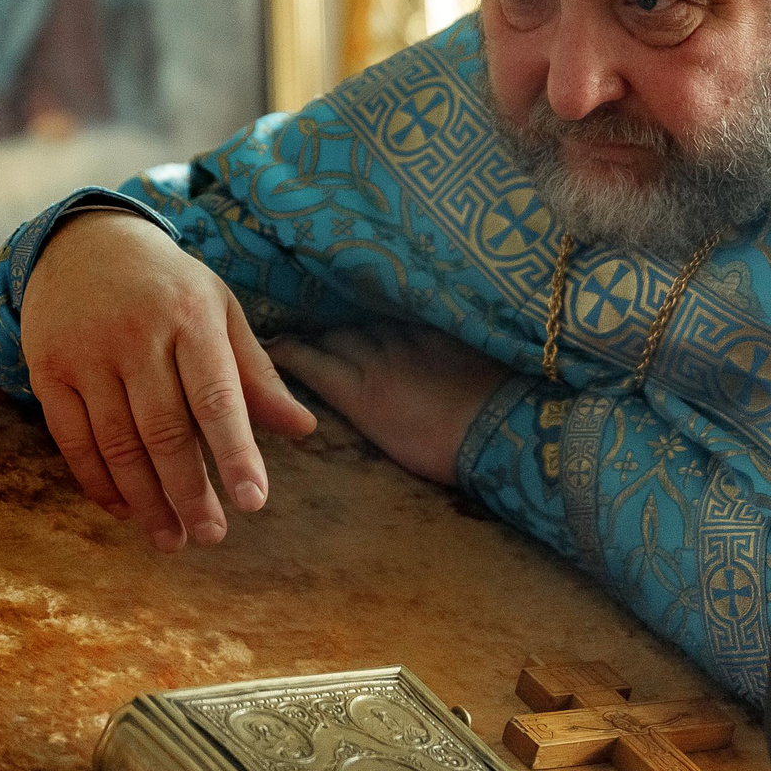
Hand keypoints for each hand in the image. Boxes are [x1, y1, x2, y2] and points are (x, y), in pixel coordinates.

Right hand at [20, 211, 315, 551]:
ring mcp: (87, 353)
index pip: (217, 397)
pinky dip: (99, 483)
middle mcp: (137, 335)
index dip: (236, 453)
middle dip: (190, 492)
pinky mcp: (47, 369)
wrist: (85, 241)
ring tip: (172, 538)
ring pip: (117, 444)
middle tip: (212, 536)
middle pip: (164, 430)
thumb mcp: (220, 311)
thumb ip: (257, 373)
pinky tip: (125, 510)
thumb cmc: (169, 286)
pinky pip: (72, 440)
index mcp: (191, 318)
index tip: (254, 502)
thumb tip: (303, 429)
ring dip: (146, 500)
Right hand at [267, 323, 512, 487]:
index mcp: (359, 390)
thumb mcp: (388, 441)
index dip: (285, 352)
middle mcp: (376, 356)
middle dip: (312, 338)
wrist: (500, 426)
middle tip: (299, 341)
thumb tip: (347, 400)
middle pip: (333, 337)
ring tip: (339, 335)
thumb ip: (362, 411)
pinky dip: (383, 324)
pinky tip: (384, 327)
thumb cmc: (444, 451)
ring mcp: (407, 338)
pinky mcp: (436, 330)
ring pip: (365, 326)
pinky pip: (398, 320)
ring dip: (347, 330)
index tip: (270, 348)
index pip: (308, 359)